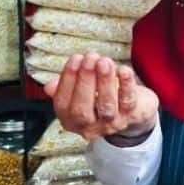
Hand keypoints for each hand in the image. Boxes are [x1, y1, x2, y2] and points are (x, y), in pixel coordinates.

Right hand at [44, 52, 158, 141]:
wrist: (135, 111)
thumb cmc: (101, 97)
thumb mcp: (79, 93)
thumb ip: (64, 88)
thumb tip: (48, 87)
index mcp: (71, 120)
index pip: (63, 103)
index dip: (67, 80)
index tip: (75, 59)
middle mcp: (90, 127)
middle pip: (82, 109)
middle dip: (85, 80)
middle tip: (89, 58)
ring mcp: (112, 124)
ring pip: (106, 106)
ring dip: (104, 80)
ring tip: (103, 61)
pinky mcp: (132, 116)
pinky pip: (128, 101)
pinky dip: (126, 85)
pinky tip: (123, 70)